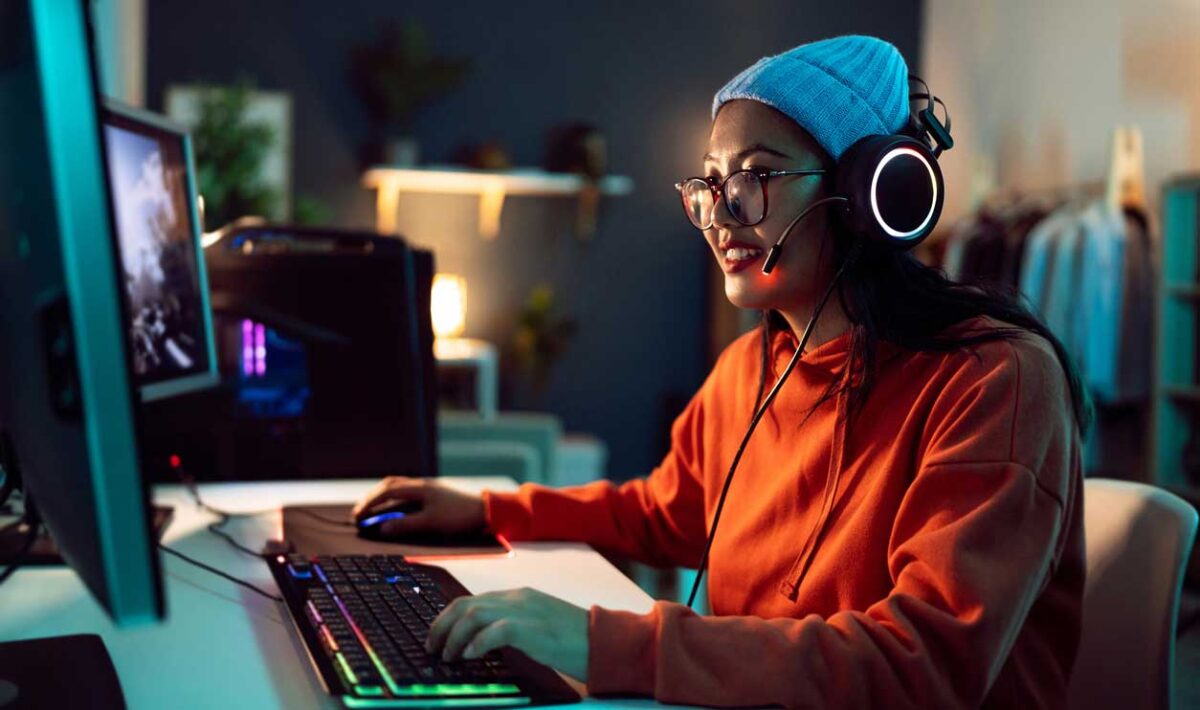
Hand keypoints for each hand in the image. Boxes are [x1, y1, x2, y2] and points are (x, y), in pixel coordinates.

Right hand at [351, 476, 485, 536]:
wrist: (486, 510)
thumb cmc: (459, 515)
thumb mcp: (430, 523)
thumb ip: (405, 525)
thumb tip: (382, 527)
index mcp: (419, 487)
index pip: (387, 491)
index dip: (370, 503)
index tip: (358, 515)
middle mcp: (422, 484)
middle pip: (390, 486)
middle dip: (373, 498)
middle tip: (360, 513)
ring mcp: (429, 488)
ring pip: (400, 488)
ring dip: (384, 498)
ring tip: (373, 511)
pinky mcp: (435, 494)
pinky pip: (409, 493)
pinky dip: (396, 500)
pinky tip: (396, 510)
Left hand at [426, 588, 588, 681]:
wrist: (603, 639)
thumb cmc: (574, 639)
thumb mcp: (537, 626)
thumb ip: (512, 626)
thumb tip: (481, 642)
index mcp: (518, 596)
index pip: (472, 599)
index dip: (448, 617)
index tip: (437, 635)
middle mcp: (517, 598)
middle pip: (465, 603)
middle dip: (442, 625)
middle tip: (432, 647)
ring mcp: (524, 610)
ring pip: (473, 614)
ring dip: (454, 636)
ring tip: (448, 655)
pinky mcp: (531, 628)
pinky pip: (495, 630)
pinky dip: (477, 642)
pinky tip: (471, 655)